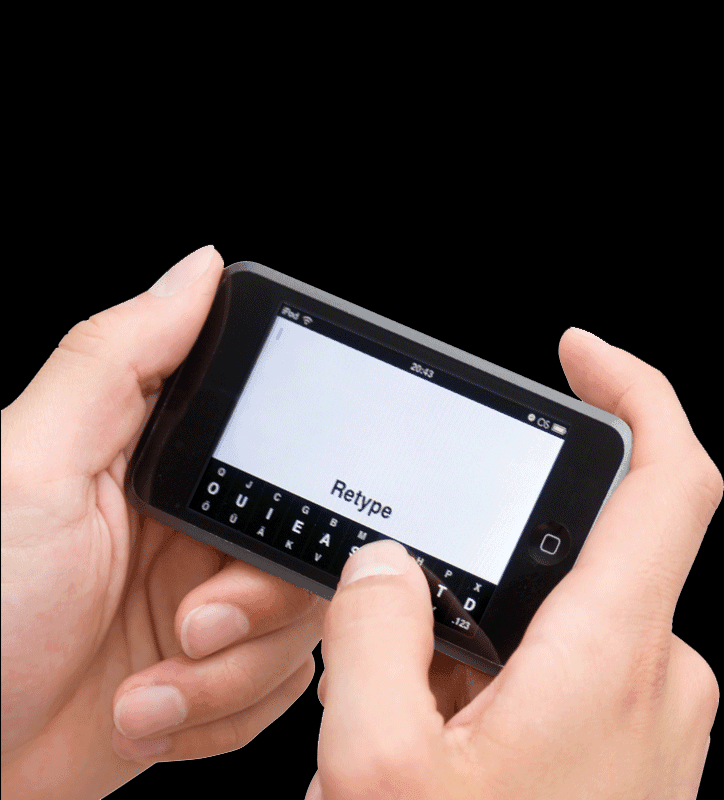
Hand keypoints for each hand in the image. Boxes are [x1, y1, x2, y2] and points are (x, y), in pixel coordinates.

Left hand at [1, 247, 324, 798]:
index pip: (278, 452)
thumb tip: (196, 272)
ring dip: (231, 672)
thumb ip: (120, 357)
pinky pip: (280, 687)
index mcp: (165, 467)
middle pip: (305, 546)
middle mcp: (196, 532)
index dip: (290, 493)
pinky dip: (223, 712)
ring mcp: (211, 606)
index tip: (247, 538)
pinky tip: (153, 709)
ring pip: (301, 625)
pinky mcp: (216, 676)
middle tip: (189, 621)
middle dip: (257, 605)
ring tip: (151, 683)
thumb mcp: (35, 465)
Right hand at [309, 328, 721, 798]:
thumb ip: (371, 639)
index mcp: (611, 659)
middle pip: (581, 550)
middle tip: (408, 612)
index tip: (580, 351)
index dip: (633, 390)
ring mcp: (651, 722)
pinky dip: (505, 672)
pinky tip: (444, 723)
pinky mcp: (632, 754)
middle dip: (487, 554)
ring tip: (413, 697)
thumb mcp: (377, 773)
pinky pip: (572, 672)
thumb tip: (385, 566)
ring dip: (485, 630)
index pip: (668, 478)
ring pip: (565, 618)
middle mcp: (657, 681)